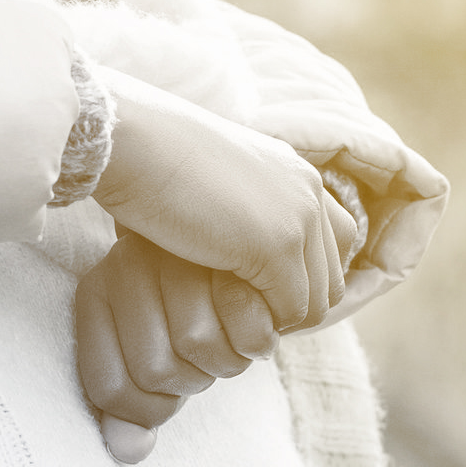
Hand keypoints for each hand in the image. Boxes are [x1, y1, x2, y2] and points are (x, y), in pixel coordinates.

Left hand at [74, 233, 279, 461]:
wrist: (245, 267)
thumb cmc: (190, 322)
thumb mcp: (157, 366)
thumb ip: (138, 412)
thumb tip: (130, 451)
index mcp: (96, 293)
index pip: (111, 390)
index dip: (150, 410)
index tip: (169, 385)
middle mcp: (126, 262)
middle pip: (155, 370)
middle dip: (193, 380)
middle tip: (204, 353)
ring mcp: (178, 252)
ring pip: (198, 345)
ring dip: (226, 361)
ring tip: (229, 334)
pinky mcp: (233, 250)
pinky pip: (244, 329)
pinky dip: (258, 343)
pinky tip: (259, 320)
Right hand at [90, 76, 347, 331]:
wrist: (131, 143)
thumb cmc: (147, 165)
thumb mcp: (210, 188)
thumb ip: (238, 215)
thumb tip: (229, 258)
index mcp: (295, 173)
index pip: (334, 244)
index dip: (302, 279)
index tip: (258, 294)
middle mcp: (309, 191)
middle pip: (331, 279)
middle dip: (293, 307)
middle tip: (245, 317)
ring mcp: (299, 218)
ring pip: (316, 303)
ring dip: (275, 320)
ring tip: (232, 320)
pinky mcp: (278, 245)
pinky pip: (290, 311)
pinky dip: (259, 323)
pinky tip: (222, 313)